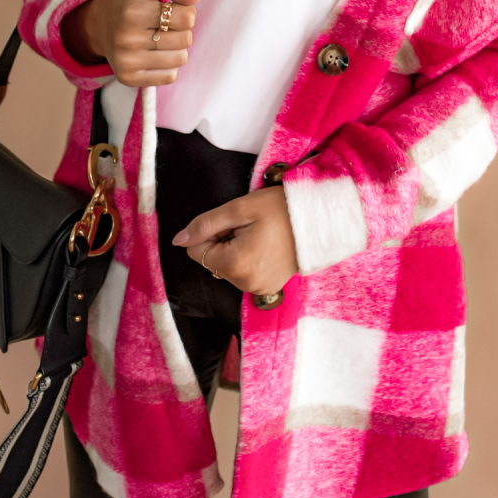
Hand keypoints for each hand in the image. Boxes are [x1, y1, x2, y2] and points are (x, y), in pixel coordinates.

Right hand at [62, 0, 200, 86]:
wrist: (100, 26)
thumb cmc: (131, 2)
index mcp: (134, 11)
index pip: (187, 18)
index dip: (187, 12)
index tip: (174, 10)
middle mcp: (127, 38)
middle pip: (185, 39)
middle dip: (182, 30)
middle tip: (166, 25)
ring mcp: (126, 61)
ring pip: (180, 59)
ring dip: (177, 48)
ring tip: (161, 39)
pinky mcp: (128, 78)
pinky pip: (170, 76)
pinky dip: (169, 65)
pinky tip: (155, 54)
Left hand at [172, 185, 297, 294]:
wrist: (319, 219)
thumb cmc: (280, 208)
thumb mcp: (239, 209)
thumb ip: (205, 224)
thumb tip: (179, 240)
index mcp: (236, 265)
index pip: (197, 251)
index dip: (210, 232)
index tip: (234, 222)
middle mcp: (246, 284)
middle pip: (212, 261)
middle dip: (223, 242)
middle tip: (250, 227)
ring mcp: (259, 289)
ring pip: (227, 267)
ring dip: (236, 250)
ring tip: (261, 236)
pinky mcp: (269, 288)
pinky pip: (244, 274)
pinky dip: (248, 260)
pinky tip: (267, 247)